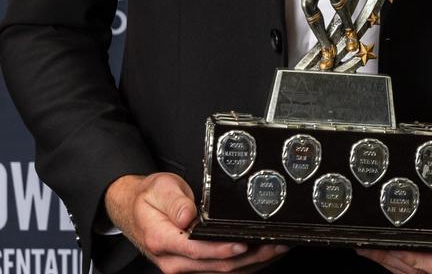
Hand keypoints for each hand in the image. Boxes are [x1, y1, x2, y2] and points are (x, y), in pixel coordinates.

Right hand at [104, 172, 289, 272]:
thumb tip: (189, 215)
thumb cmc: (148, 198)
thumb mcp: (158, 189)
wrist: (133, 210)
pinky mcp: (192, 266)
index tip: (244, 244)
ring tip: (275, 249)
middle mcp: (174, 261)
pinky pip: (220, 270)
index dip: (223, 249)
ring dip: (252, 263)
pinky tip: (260, 256)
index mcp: (163, 240)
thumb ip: (174, 202)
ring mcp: (184, 267)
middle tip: (274, 245)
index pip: (198, 249)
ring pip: (222, 272)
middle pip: (216, 265)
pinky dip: (243, 265)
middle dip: (249, 257)